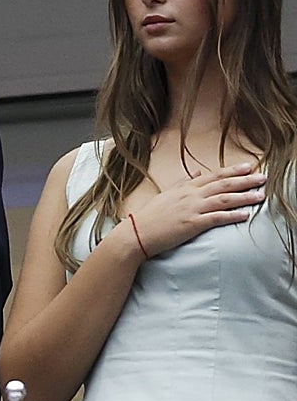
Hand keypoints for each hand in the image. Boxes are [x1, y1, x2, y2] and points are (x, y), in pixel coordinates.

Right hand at [129, 162, 265, 256]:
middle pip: (223, 185)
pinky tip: (245, 214)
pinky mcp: (193, 224)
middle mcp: (191, 195)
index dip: (232, 171)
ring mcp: (192, 209)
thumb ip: (182, 183)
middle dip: (245, 181)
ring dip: (244, 197)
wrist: (137, 233)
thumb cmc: (150, 216)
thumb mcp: (166, 195)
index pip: (213, 176)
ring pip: (223, 199)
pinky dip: (232, 215)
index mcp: (185, 188)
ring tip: (260, 195)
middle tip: (262, 178)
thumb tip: (195, 173)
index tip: (247, 167)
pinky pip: (217, 218)